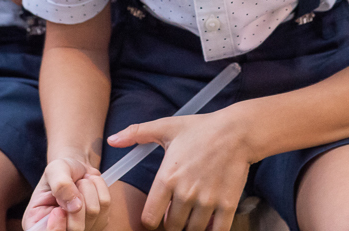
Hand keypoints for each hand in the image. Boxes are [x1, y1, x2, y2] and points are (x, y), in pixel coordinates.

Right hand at [24, 157, 108, 230]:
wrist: (76, 169)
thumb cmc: (61, 171)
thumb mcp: (55, 170)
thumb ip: (61, 185)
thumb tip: (75, 207)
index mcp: (38, 224)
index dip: (56, 229)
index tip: (58, 211)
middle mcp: (60, 230)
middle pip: (76, 229)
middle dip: (77, 199)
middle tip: (74, 184)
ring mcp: (82, 229)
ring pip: (94, 213)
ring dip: (88, 189)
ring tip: (80, 183)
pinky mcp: (98, 222)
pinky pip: (105, 205)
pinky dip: (100, 188)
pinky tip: (91, 186)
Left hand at [109, 111, 253, 230]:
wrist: (236, 131)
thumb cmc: (200, 129)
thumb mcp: (167, 127)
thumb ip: (137, 133)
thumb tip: (111, 139)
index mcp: (167, 178)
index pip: (150, 218)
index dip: (151, 220)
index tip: (157, 215)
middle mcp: (185, 193)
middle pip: (171, 228)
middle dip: (172, 223)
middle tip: (176, 214)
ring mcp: (207, 201)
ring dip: (190, 227)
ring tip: (192, 216)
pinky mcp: (227, 205)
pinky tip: (209, 223)